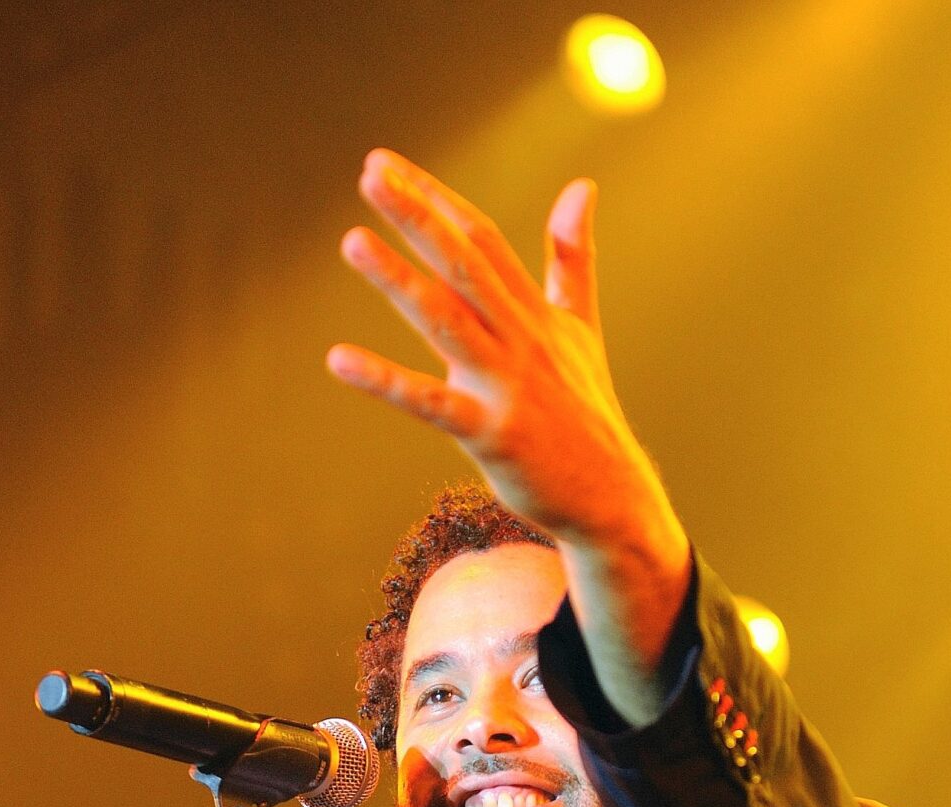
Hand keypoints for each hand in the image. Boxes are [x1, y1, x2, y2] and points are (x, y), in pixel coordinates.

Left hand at [327, 151, 691, 709]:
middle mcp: (521, 339)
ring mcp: (508, 386)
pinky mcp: (493, 434)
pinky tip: (339, 360)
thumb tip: (583, 186)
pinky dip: (386, 381)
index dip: (436, 200)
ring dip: (399, 279)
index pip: (482, 240)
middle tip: (371, 175)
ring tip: (352, 241)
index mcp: (536, 312)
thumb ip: (573, 259)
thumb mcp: (582, 328)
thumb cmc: (587, 412)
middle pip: (465, 264)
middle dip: (418, 217)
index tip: (389, 165)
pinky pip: (433, 404)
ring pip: (446, 320)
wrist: (612, 496)